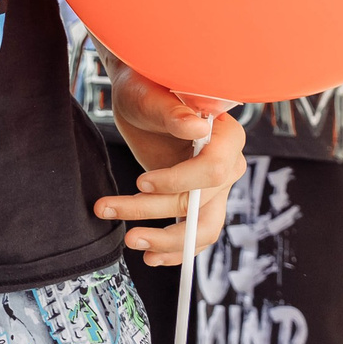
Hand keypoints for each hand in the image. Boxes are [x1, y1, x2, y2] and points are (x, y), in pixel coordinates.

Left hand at [101, 62, 245, 265]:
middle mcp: (229, 164)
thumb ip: (173, 112)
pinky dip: (176, 249)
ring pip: (202, 227)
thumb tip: (197, 127)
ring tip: (130, 242)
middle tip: (114, 215)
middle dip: (157, 214)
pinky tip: (151, 256)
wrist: (141, 96)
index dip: (178, 182)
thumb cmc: (146, 86)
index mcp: (226, 135)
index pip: (213, 170)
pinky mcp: (198, 200)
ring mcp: (216, 187)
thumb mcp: (150, 95)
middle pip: (201, 203)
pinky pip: (196, 232)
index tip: (140, 182)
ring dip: (167, 241)